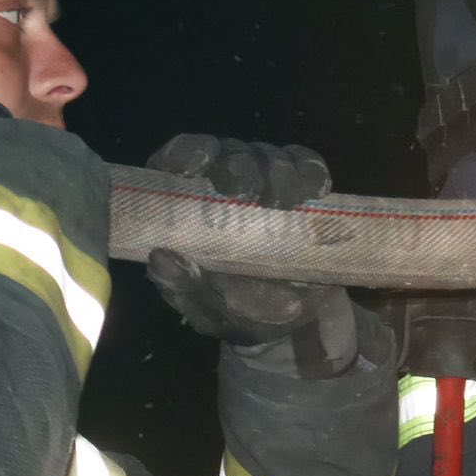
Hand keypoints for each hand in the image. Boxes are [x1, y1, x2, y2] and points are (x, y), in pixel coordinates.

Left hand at [145, 134, 357, 377]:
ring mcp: (266, 179)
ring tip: (286, 204)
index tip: (194, 167)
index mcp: (191, 204)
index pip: (181, 159)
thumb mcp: (209, 307)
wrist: (297, 321)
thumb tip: (160, 258)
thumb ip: (186, 286)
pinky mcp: (303, 185)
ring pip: (268, 155)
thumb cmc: (239, 311)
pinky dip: (311, 173)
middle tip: (253, 195)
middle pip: (229, 153)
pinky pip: (307, 164)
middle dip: (240, 169)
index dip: (185, 154)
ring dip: (278, 173)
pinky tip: (315, 191)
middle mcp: (225, 181)